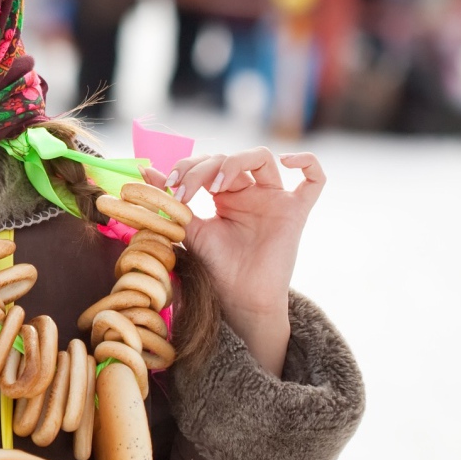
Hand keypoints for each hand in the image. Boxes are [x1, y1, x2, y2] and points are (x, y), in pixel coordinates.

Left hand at [152, 148, 325, 374]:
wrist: (240, 301)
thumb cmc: (216, 269)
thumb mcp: (189, 231)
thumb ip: (172, 202)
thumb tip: (145, 174)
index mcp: (226, 195)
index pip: (208, 163)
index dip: (187, 167)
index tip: (168, 186)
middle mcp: (250, 193)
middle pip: (228, 158)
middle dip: (201, 168)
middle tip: (183, 190)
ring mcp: (274, 200)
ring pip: (262, 158)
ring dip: (235, 162)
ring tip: (216, 184)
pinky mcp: (295, 213)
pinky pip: (315, 180)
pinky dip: (307, 162)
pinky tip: (288, 160)